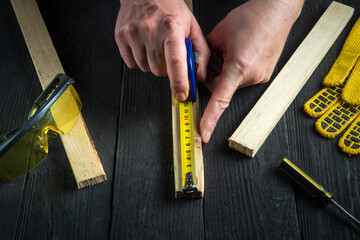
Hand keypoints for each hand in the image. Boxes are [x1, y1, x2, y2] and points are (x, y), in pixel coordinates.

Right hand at [115, 0, 209, 100]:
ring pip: (145, 68)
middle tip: (167, 53)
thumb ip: (200, 52)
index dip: (179, 81)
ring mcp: (133, 33)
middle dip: (166, 68)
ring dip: (152, 64)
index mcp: (171, 27)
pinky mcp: (121, 36)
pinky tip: (143, 46)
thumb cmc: (169, 9)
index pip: (175, 60)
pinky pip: (131, 63)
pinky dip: (138, 60)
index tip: (181, 94)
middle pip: (159, 70)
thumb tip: (199, 75)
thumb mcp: (192, 26)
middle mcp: (150, 30)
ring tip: (155, 46)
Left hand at [200, 0, 303, 142]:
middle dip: (211, 75)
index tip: (205, 132)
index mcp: (239, 66)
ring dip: (223, 71)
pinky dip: (234, 70)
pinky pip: (241, 78)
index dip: (210, 117)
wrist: (276, 11)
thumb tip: (198, 66)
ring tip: (229, 50)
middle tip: (211, 57)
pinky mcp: (265, 74)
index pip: (221, 99)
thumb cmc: (251, 18)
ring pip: (230, 82)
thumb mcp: (218, 34)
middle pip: (220, 87)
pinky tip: (237, 53)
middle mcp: (252, 76)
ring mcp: (260, 76)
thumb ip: (205, 55)